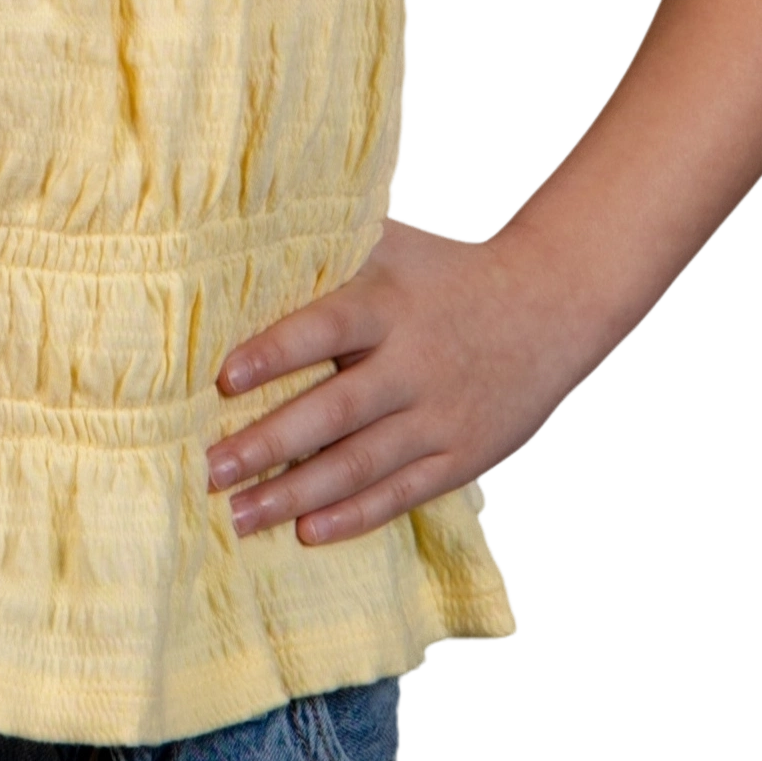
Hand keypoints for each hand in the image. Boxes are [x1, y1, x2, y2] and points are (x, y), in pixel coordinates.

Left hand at [207, 213, 574, 544]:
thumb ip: (330, 245)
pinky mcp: (463, 455)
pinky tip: (306, 530)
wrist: (553, 306)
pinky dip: (353, 514)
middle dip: (266, 444)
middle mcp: (413, 365)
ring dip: (294, 493)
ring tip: (238, 515)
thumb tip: (242, 230)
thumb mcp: (394, 245)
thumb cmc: (448, 272)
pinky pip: (402, 493)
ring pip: (359, 464)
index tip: (223, 381)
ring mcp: (440, 416)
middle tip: (208, 471)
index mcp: (389, 307)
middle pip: (332, 412)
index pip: (324, 330)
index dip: (274, 354)